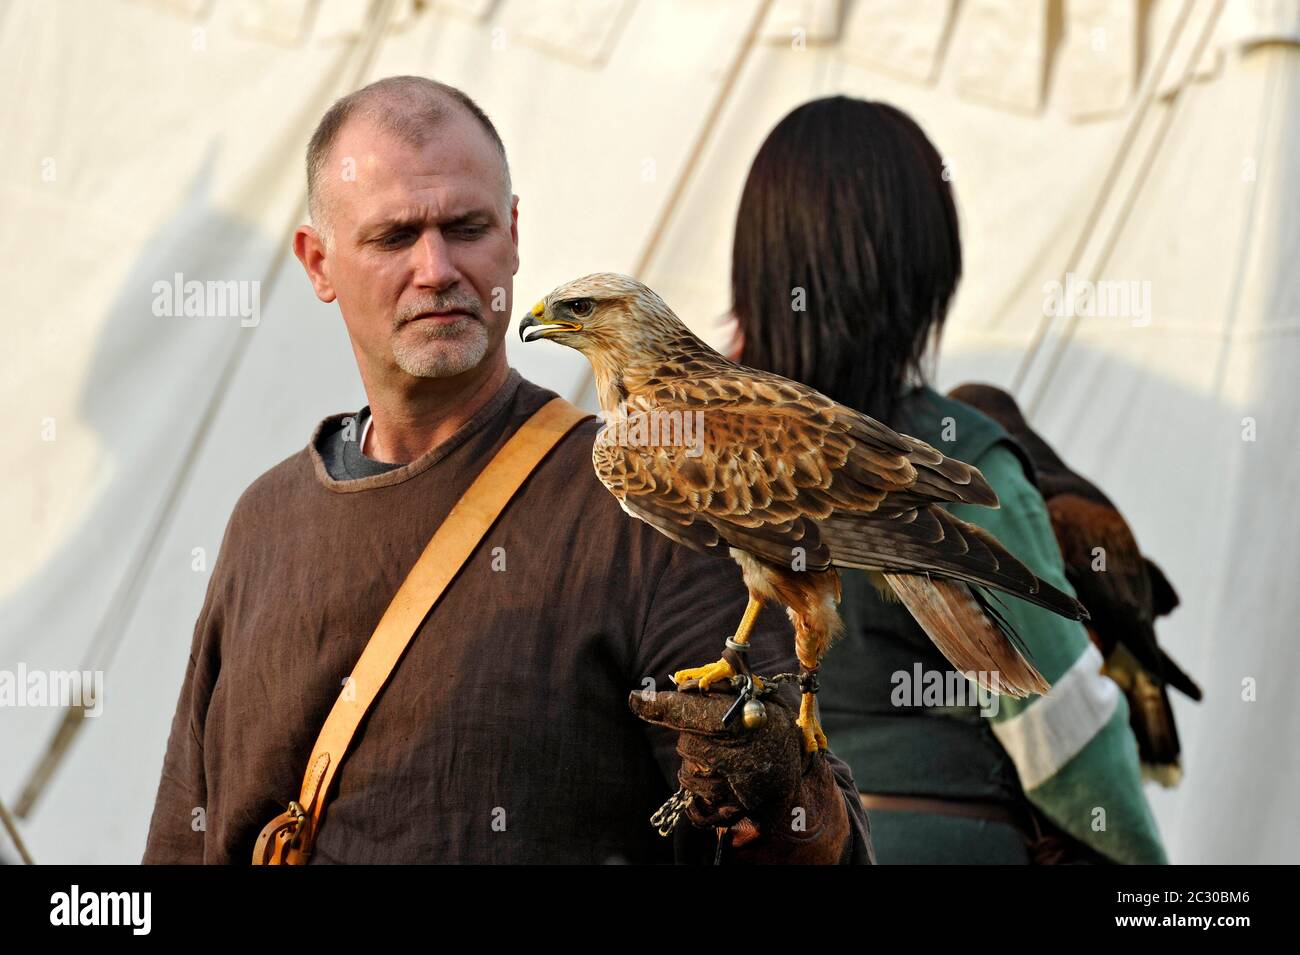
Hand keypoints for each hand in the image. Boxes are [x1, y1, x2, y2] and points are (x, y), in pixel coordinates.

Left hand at [628, 683, 849, 862]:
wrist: (794, 774)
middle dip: (693, 736)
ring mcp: (737, 788)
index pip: (694, 712)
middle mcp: (742, 756)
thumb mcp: (758, 699)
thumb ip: (723, 689)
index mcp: (748, 722)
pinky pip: (695, 805)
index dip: (663, 705)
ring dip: (694, 765)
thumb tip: (680, 683)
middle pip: (687, 743)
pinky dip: (696, 795)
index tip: (636, 699)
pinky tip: (710, 781)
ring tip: (720, 757)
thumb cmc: (771, 728)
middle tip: (716, 734)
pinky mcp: (732, 811)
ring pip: (688, 774)